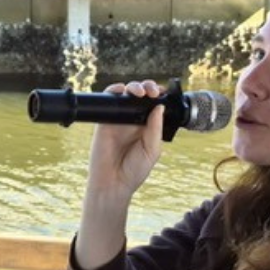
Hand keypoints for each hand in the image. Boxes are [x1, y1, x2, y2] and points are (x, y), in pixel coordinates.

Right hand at [85, 81, 165, 200]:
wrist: (113, 182)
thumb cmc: (134, 170)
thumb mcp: (152, 150)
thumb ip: (155, 128)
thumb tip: (159, 106)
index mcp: (147, 127)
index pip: (154, 104)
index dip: (159, 95)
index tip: (164, 93)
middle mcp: (133, 120)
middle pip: (141, 95)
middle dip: (148, 87)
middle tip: (153, 91)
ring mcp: (119, 119)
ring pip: (126, 94)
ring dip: (134, 87)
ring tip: (140, 93)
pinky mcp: (105, 120)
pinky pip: (109, 100)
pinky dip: (114, 90)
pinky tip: (122, 91)